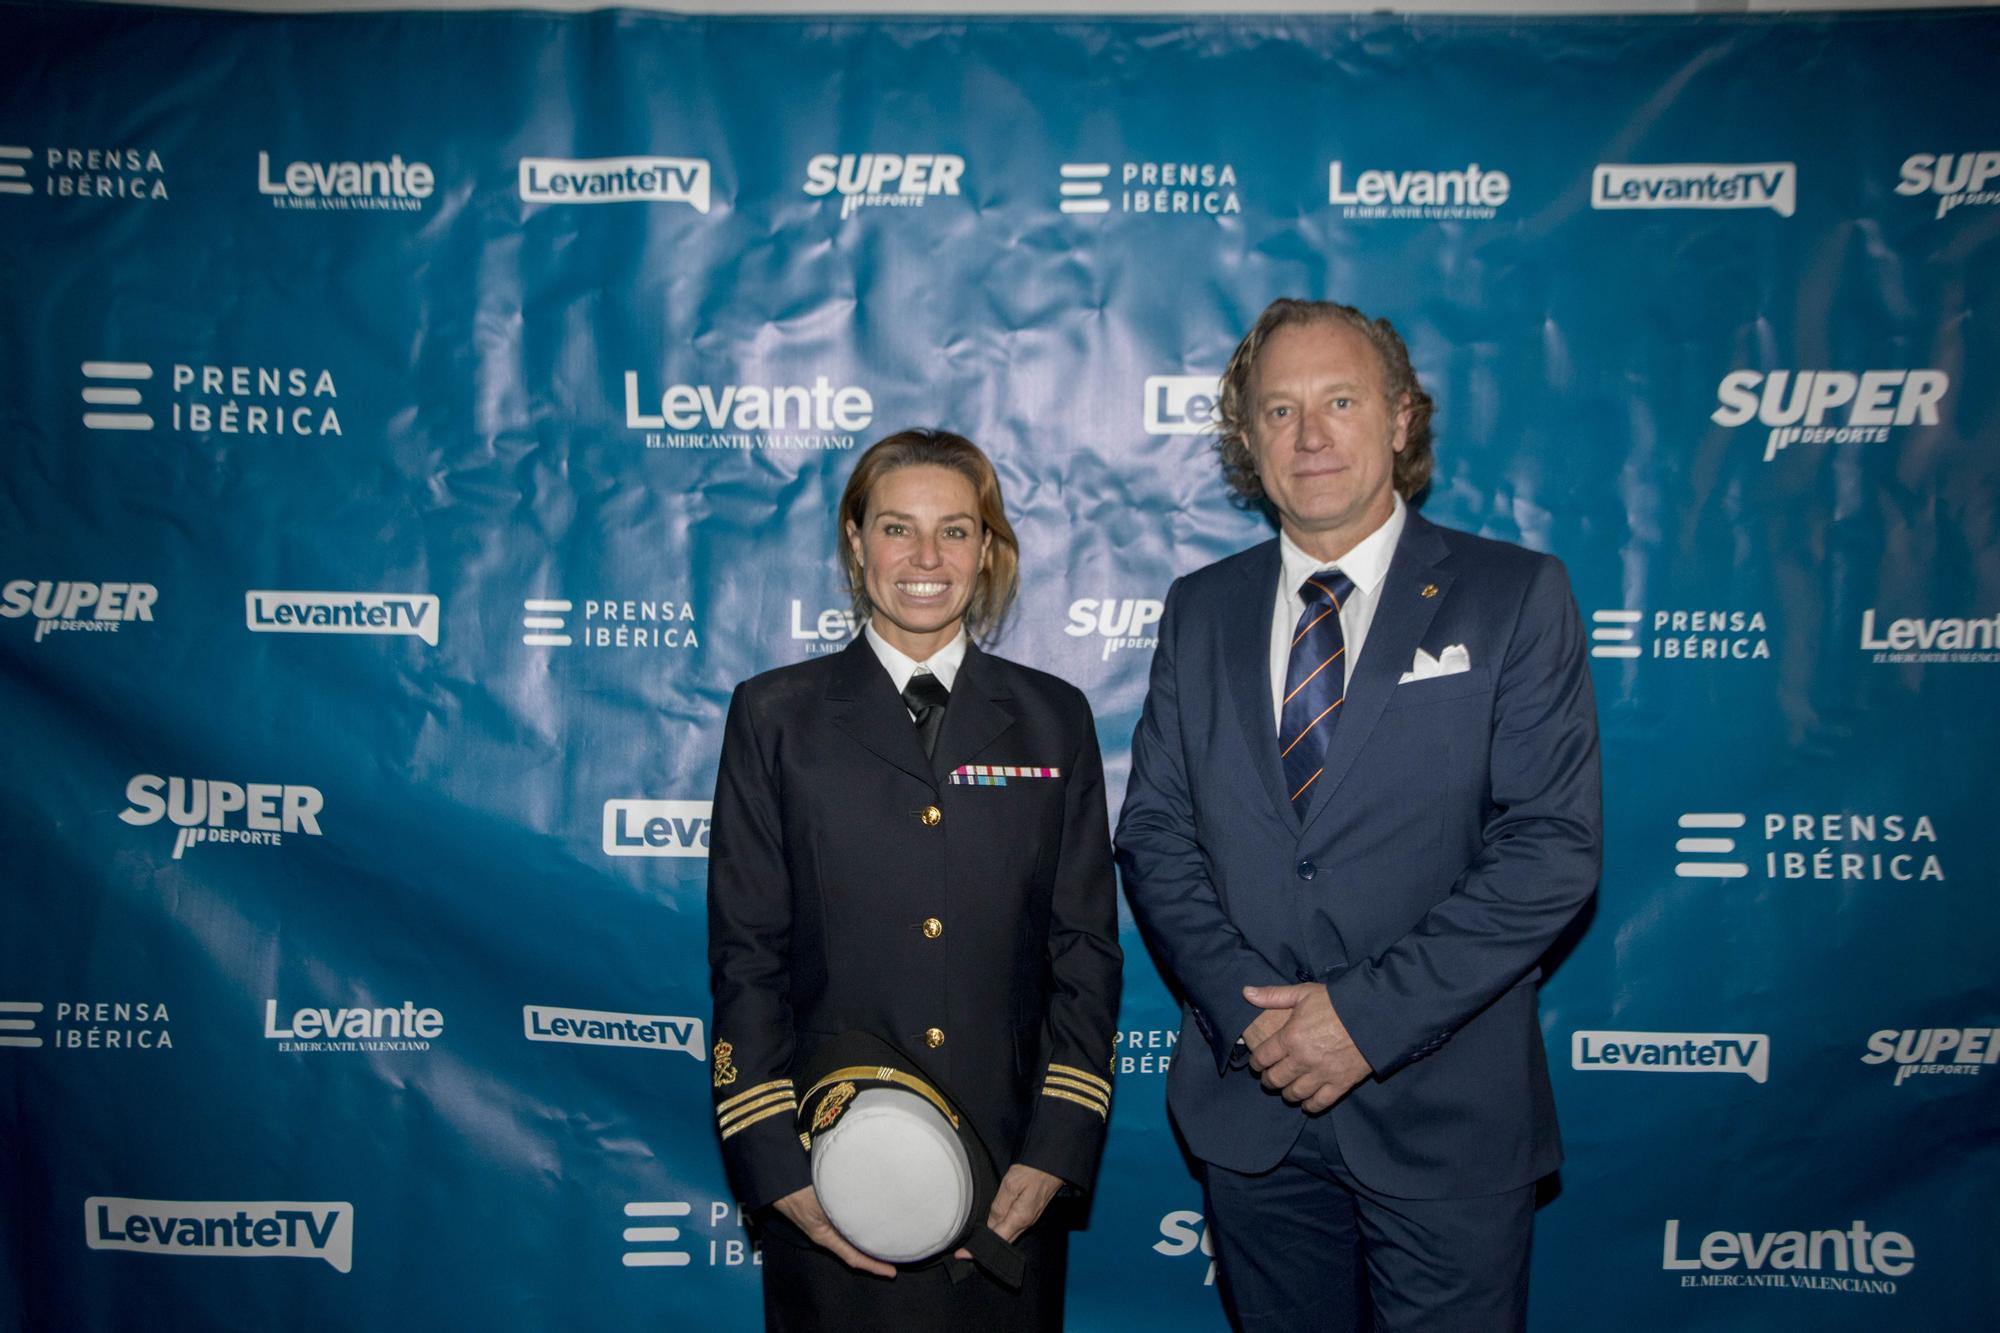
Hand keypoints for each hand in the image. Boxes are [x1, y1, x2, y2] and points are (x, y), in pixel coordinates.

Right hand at [772, 1186, 896, 1277]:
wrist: (780, 1183)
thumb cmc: (797, 1194)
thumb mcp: (822, 1204)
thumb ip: (842, 1209)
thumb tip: (862, 1211)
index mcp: (825, 1237)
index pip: (854, 1258)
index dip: (873, 1266)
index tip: (890, 1272)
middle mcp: (827, 1234)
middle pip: (855, 1250)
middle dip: (874, 1254)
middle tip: (896, 1256)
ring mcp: (826, 1225)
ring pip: (852, 1237)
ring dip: (868, 1239)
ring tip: (888, 1239)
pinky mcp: (826, 1213)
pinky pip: (846, 1225)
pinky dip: (859, 1226)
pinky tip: (869, 1218)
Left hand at [953, 1163, 1062, 1256]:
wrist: (1053, 1164)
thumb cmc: (1034, 1171)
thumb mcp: (1011, 1185)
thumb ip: (999, 1206)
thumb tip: (990, 1224)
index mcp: (1020, 1218)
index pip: (996, 1240)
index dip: (979, 1248)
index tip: (963, 1254)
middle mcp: (1026, 1223)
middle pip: (1003, 1241)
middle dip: (985, 1246)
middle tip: (965, 1250)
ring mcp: (1030, 1219)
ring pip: (1008, 1235)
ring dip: (993, 1238)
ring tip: (976, 1239)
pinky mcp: (1030, 1213)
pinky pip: (1013, 1227)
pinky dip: (1001, 1230)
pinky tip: (992, 1226)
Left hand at [1242, 983, 1372, 1112]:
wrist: (1374, 1015)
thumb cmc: (1338, 1001)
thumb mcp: (1304, 992)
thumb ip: (1273, 995)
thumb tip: (1246, 992)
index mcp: (1290, 1037)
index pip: (1263, 1058)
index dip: (1256, 1063)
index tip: (1256, 1064)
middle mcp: (1303, 1059)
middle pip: (1276, 1079)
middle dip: (1268, 1080)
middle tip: (1269, 1078)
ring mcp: (1322, 1074)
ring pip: (1295, 1093)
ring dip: (1287, 1093)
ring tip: (1286, 1089)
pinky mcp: (1341, 1084)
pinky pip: (1320, 1103)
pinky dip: (1310, 1106)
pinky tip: (1306, 1102)